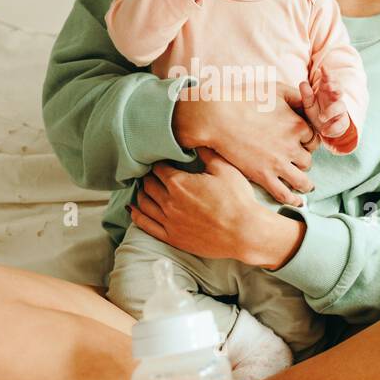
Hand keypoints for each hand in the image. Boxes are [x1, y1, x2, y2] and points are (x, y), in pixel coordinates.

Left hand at [128, 147, 293, 264]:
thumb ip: (207, 154)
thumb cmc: (238, 200)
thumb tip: (197, 142)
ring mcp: (169, 222)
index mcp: (179, 183)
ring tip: (144, 188)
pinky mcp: (173, 238)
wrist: (245, 233)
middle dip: (149, 177)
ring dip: (142, 193)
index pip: (158, 168)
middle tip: (152, 174)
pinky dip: (137, 215)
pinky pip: (146, 226)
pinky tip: (133, 210)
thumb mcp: (225, 170)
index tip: (161, 160)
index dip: (159, 162)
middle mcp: (169, 202)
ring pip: (144, 204)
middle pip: (148, 185)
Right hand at [173, 82, 319, 205]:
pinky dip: (293, 200)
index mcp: (298, 125)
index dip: (307, 142)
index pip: (313, 139)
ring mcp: (278, 163)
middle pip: (308, 160)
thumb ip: (296, 96)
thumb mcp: (276, 89)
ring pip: (302, 180)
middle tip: (295, 161)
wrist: (218, 116)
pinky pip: (284, 194)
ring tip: (305, 186)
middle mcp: (292, 146)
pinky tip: (297, 202)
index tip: (301, 144)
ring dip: (305, 183)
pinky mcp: (263, 176)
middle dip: (303, 160)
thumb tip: (309, 101)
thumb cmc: (245, 98)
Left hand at [300, 67, 357, 151]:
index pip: (328, 80)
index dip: (327, 74)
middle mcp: (335, 98)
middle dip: (335, 87)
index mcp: (326, 91)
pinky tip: (325, 131)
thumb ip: (306, 95)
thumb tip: (303, 83)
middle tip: (328, 86)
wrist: (324, 129)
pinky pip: (341, 123)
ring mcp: (340, 109)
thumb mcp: (308, 104)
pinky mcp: (343, 122)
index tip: (323, 68)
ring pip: (340, 106)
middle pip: (339, 89)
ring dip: (331, 111)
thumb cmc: (317, 111)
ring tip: (321, 117)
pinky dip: (333, 127)